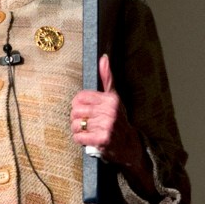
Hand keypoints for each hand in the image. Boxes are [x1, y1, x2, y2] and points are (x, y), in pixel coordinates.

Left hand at [69, 54, 142, 168]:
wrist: (129, 145)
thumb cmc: (118, 119)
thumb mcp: (114, 97)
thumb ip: (107, 78)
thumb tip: (103, 58)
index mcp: (110, 99)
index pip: (79, 97)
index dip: (77, 105)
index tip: (84, 110)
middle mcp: (110, 111)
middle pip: (75, 111)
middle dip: (76, 118)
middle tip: (85, 122)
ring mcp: (107, 125)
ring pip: (76, 125)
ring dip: (78, 130)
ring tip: (87, 130)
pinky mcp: (102, 139)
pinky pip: (79, 137)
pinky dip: (80, 140)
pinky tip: (88, 139)